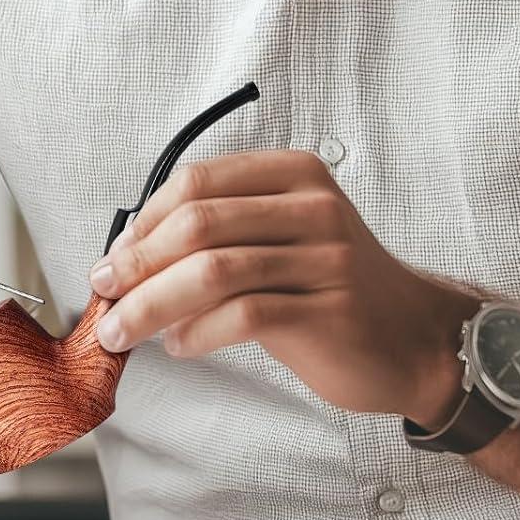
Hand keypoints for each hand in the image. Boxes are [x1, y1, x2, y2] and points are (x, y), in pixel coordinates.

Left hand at [87, 149, 469, 419]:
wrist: (415, 338)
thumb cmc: (334, 288)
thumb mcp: (284, 237)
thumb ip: (223, 232)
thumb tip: (131, 252)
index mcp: (295, 174)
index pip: (198, 181)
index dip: (144, 220)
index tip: (115, 255)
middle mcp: (313, 207)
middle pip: (198, 223)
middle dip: (137, 262)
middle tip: (104, 293)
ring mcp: (326, 258)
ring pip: (212, 271)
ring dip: (152, 304)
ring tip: (123, 330)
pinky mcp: (329, 312)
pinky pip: (243, 316)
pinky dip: (197, 332)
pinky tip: (180, 345)